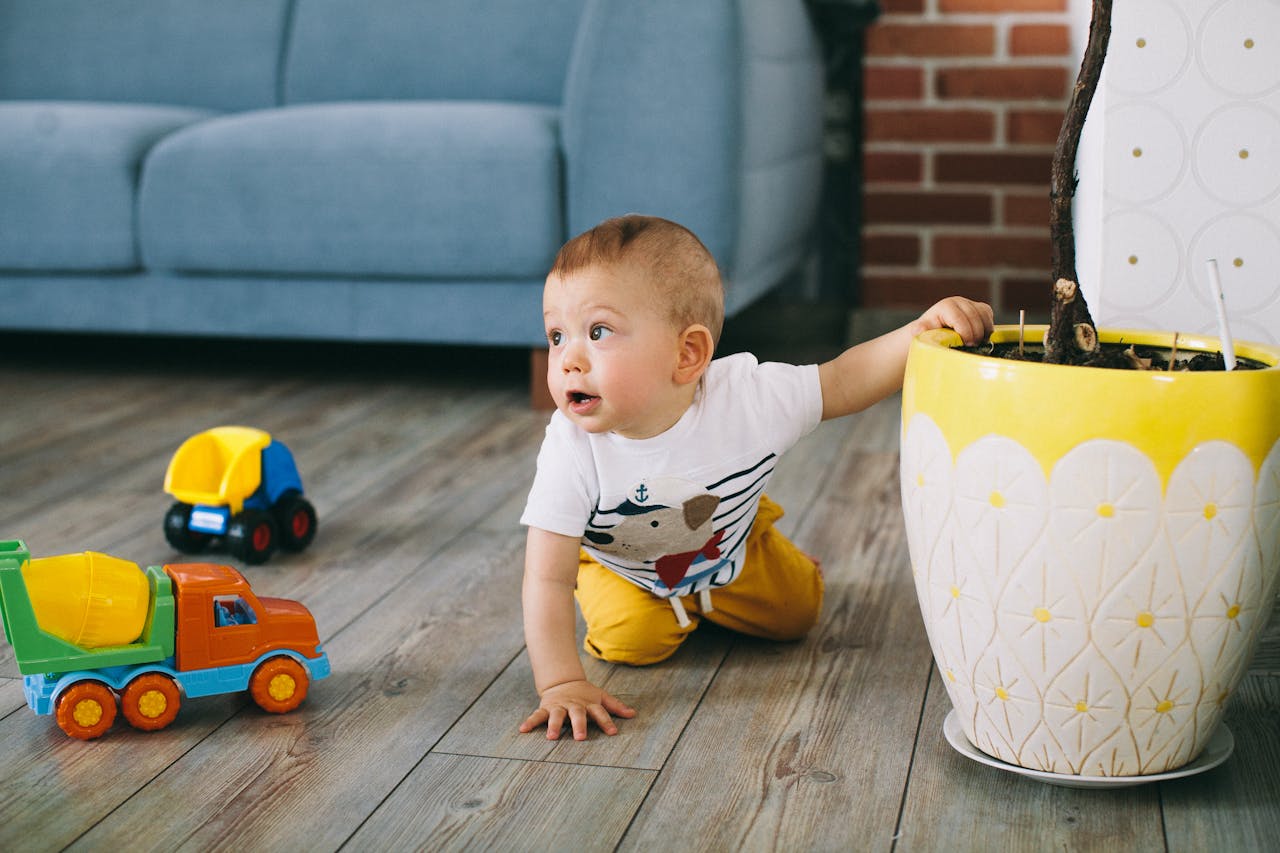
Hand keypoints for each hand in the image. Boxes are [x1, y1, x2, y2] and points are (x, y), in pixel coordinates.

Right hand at [519, 679, 635, 740]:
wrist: (563, 681)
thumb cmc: (585, 694)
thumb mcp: (600, 697)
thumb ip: (615, 706)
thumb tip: (633, 714)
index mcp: (589, 704)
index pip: (600, 713)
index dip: (606, 722)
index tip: (613, 732)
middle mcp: (574, 706)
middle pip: (577, 715)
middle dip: (579, 725)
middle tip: (580, 738)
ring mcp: (559, 707)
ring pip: (556, 716)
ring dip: (553, 726)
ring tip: (551, 737)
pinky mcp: (546, 708)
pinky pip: (537, 716)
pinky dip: (530, 722)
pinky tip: (523, 730)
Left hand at [913, 297, 993, 346]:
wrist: (933, 330)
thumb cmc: (927, 333)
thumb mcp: (921, 332)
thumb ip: (920, 330)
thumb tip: (918, 329)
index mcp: (945, 306)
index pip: (960, 318)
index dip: (966, 332)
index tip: (967, 344)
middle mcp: (958, 301)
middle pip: (975, 316)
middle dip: (976, 333)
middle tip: (973, 346)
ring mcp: (969, 303)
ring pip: (984, 314)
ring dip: (984, 330)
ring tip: (977, 343)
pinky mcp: (978, 308)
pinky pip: (988, 315)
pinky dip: (988, 327)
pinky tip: (981, 337)